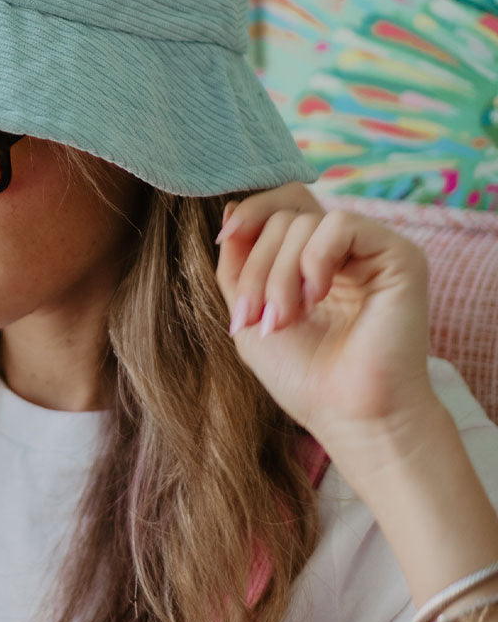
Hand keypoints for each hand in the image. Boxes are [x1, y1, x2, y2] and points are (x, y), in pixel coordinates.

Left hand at [214, 182, 435, 448]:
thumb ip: (236, 262)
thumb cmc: (302, 375)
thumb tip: (231, 207)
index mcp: (313, 259)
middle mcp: (345, 250)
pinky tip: (317, 298)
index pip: (282, 206)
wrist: (348, 415)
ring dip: (279, 273)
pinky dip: (314, 260)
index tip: (223, 239)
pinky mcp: (399, 255)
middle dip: (257, 265)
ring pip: (304, 221)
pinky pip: (340, 224)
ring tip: (284, 319)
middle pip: (284, 216)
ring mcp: (372, 250)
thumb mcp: (248, 310)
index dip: (249, 215)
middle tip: (256, 316)